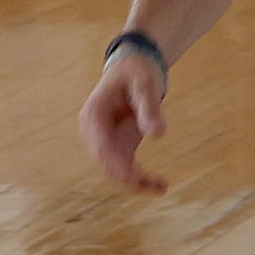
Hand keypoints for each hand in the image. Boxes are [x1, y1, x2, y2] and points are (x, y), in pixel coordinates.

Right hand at [82, 47, 168, 191]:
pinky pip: (127, 168)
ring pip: (116, 171)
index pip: (100, 145)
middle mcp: (94, 132)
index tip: (133, 176)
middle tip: (151, 184)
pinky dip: (142, 178)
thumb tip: (157, 134)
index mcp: (93, 115)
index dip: (115, 163)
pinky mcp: (120, 146)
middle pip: (106, 163)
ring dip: (136, 183)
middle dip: (127, 176)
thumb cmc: (136, 72)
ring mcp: (106, 141)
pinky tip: (160, 185)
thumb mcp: (145, 85)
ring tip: (161, 187)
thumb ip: (150, 108)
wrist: (134, 68)